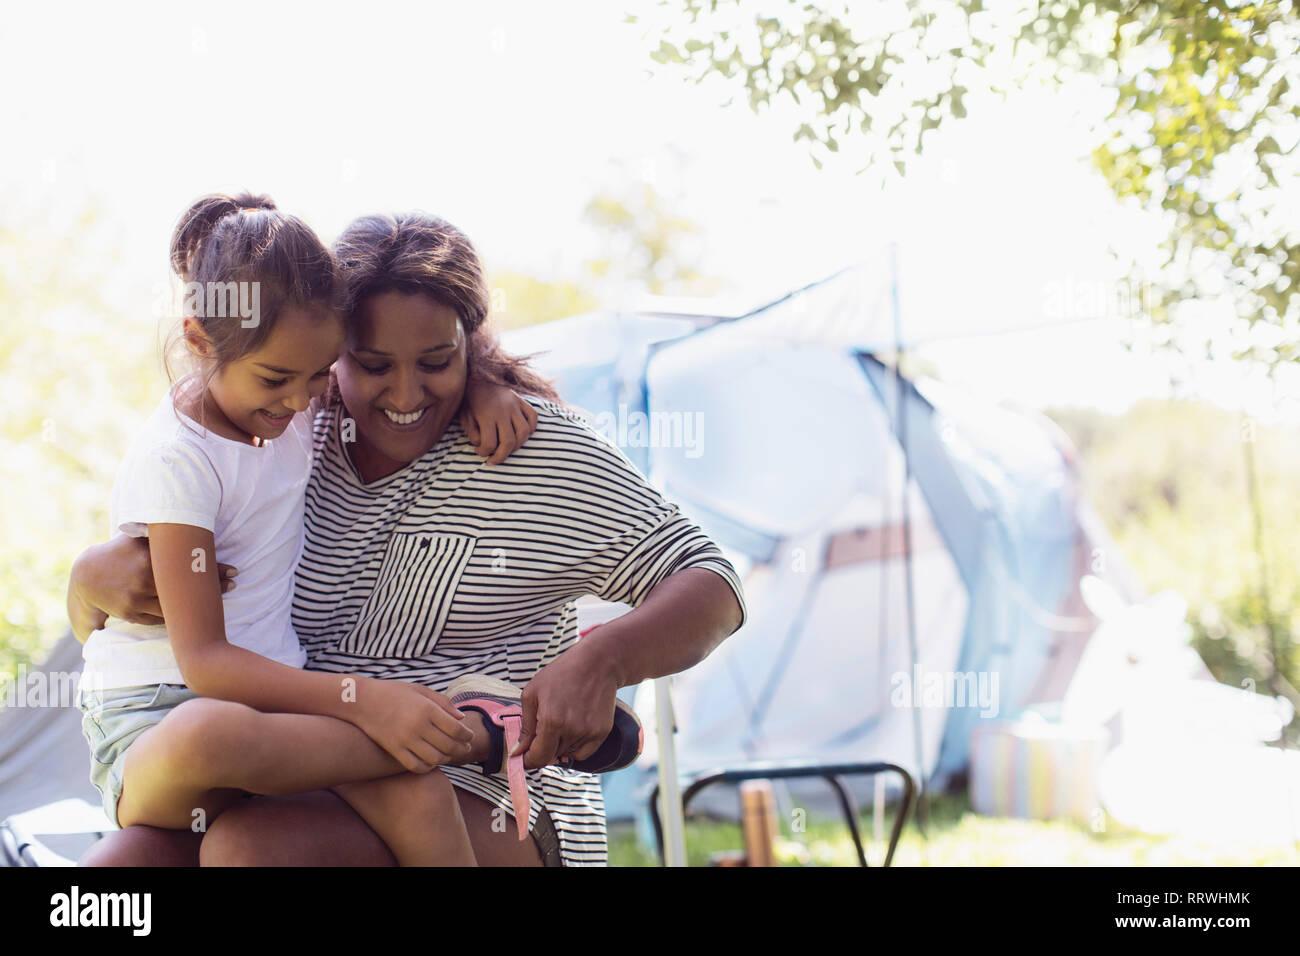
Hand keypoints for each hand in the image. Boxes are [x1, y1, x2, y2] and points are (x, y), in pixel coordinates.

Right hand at [67, 534, 235, 640]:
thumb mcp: (136, 539)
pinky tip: (195, 610)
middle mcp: (141, 578)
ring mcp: (135, 598)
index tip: (234, 569)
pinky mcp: (130, 614)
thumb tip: (188, 513)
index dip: (213, 567)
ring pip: (175, 605)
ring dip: (198, 603)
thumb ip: (157, 532)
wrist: (86, 577)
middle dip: (213, 585)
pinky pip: (160, 617)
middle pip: (186, 586)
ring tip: (219, 596)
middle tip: (235, 581)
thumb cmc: (120, 552)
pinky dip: (178, 614)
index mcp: (146, 557)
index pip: (187, 564)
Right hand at [352, 678, 474, 773]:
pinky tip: (431, 761)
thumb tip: (461, 718)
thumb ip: (443, 703)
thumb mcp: (420, 690)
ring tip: (449, 755)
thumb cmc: (393, 692)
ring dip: (446, 759)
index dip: (467, 735)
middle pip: (448, 745)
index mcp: (427, 709)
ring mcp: (405, 740)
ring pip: (435, 758)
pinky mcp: (394, 750)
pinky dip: (428, 767)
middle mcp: (418, 726)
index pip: (456, 728)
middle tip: (465, 748)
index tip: (469, 736)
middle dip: (461, 749)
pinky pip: (416, 766)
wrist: (361, 701)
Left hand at [460, 380, 538, 464]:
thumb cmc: (470, 400)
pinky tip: (522, 433)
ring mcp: (515, 406)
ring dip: (518, 445)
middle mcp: (503, 411)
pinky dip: (531, 428)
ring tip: (508, 448)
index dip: (483, 453)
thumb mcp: (465, 416)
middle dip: (502, 456)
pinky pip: (533, 417)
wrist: (478, 376)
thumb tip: (483, 446)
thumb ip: (472, 433)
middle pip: (509, 441)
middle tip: (494, 460)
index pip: (489, 444)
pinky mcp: (521, 401)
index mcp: (486, 415)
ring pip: (524, 432)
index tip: (480, 452)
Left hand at [512, 643, 620, 769]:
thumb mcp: (532, 693)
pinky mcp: (602, 733)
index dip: (528, 760)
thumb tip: (517, 752)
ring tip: (561, 720)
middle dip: (542, 749)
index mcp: (551, 721)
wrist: (597, 663)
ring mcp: (588, 733)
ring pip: (566, 754)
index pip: (537, 757)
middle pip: (551, 757)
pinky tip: (573, 726)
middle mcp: (572, 731)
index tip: (524, 757)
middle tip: (542, 730)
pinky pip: (583, 753)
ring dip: (559, 745)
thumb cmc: (561, 674)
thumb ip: (524, 726)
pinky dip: (575, 746)